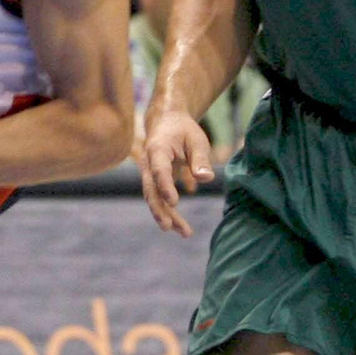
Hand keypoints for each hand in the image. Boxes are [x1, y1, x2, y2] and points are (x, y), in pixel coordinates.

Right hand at [141, 108, 214, 238]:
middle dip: (159, 209)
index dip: (165, 186)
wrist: (166, 121)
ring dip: (166, 216)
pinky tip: (181, 228)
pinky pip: (159, 199)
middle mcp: (148, 163)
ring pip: (154, 198)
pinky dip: (168, 213)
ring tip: (185, 232)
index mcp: (158, 149)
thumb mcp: (196, 139)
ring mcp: (149, 174)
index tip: (174, 202)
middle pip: (150, 189)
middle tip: (168, 227)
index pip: (159, 170)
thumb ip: (200, 159)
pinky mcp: (154, 181)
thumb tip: (207, 179)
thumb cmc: (183, 130)